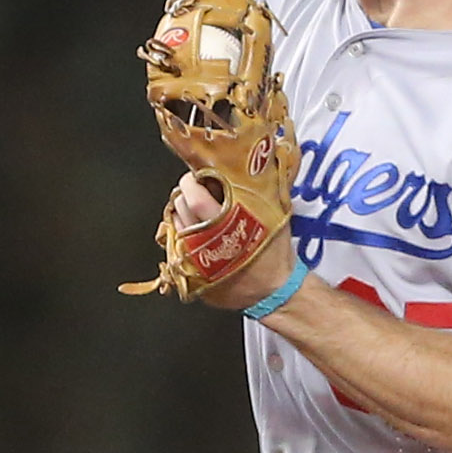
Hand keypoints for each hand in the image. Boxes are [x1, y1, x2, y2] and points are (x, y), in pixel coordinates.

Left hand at [173, 170, 297, 310]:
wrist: (275, 291)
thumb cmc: (275, 255)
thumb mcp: (275, 216)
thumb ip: (263, 189)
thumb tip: (263, 161)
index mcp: (224, 224)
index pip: (194, 196)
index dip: (192, 181)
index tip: (198, 175)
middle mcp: (204, 240)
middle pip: (181, 208)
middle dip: (186, 194)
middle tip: (198, 189)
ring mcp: (195, 257)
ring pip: (176, 225)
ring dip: (183, 214)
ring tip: (198, 211)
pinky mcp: (193, 271)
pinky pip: (178, 245)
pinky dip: (185, 234)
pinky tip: (198, 232)